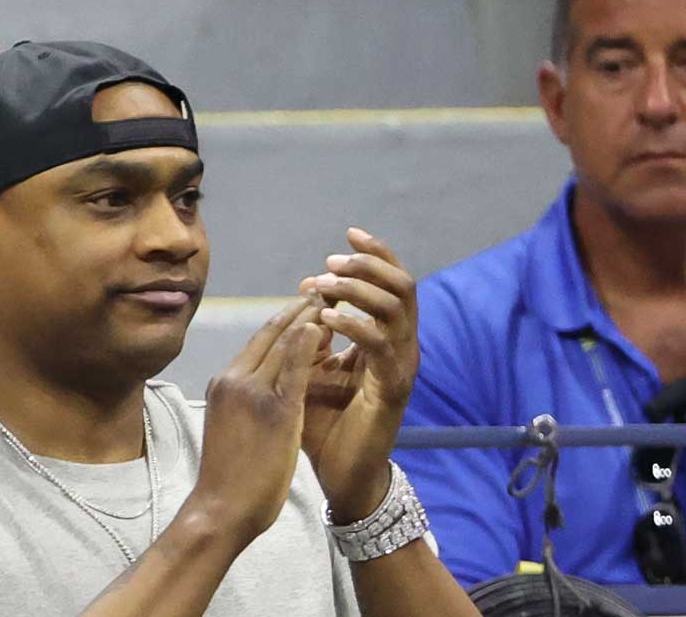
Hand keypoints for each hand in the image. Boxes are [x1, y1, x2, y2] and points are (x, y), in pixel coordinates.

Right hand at [186, 296, 324, 549]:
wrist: (221, 508)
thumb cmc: (227, 476)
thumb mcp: (231, 427)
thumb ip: (244, 401)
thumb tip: (260, 389)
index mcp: (224, 383)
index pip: (256, 343)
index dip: (281, 321)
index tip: (303, 306)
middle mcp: (234, 379)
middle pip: (269, 334)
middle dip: (296, 310)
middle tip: (320, 291)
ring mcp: (253, 393)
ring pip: (283, 344)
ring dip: (307, 318)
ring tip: (330, 300)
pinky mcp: (274, 410)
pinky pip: (294, 368)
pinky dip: (309, 344)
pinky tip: (325, 328)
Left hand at [298, 228, 418, 521]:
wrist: (339, 475)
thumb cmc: (324, 423)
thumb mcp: (311, 368)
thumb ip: (312, 335)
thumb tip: (306, 297)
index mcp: (385, 338)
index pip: (391, 283)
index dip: (374, 255)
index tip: (346, 234)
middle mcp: (401, 347)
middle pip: (403, 286)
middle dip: (370, 264)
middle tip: (333, 259)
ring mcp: (402, 367)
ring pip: (397, 308)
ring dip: (361, 288)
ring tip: (328, 281)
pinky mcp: (394, 389)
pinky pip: (382, 346)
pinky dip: (355, 325)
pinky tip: (326, 319)